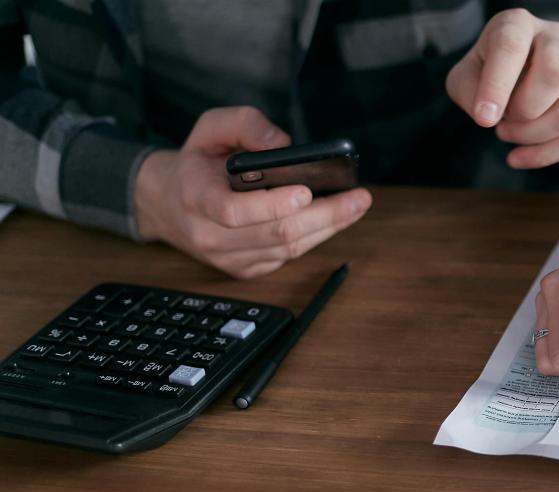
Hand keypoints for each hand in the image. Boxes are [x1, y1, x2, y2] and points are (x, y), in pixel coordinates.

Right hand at [135, 106, 372, 278]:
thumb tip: (283, 145)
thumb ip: (245, 124)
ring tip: (357, 205)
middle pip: (276, 233)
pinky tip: (335, 219)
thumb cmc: (196, 162)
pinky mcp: (245, 269)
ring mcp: (228, 258)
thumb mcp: (209, 128)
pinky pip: (287, 257)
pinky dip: (315, 237)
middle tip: (358, 198)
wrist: (167, 202)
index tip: (306, 191)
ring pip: (288, 249)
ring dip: (328, 228)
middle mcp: (210, 235)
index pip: (234, 211)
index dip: (272, 204)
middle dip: (324, 216)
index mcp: (196, 198)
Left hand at [446, 8, 558, 168]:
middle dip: (524, 112)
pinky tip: (525, 155)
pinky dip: (548, 153)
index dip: (497, 86)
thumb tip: (489, 115)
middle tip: (502, 122)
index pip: (511, 47)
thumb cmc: (492, 72)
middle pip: (555, 74)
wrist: (524, 70)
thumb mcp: (466, 76)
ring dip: (532, 136)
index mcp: (519, 23)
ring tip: (509, 133)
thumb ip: (469, 91)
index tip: (485, 119)